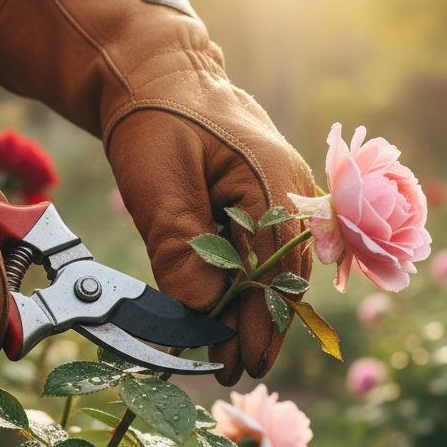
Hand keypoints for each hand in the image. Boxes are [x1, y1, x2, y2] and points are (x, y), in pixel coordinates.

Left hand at [0, 0, 314, 383]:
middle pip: (284, 280)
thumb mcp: (158, 182)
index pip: (275, 275)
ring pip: (277, 271)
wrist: (159, 75)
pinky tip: (227, 311)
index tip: (240, 365)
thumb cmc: (156, 121)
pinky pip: (264, 253)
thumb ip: (181, 247)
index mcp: (272, 185)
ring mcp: (284, 196)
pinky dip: (248, 286)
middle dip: (260, 329)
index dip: (259, 326)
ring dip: (255, 312)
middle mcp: (291, 194)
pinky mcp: (267, 200)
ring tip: (231, 352)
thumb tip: (202, 309)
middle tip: (233, 371)